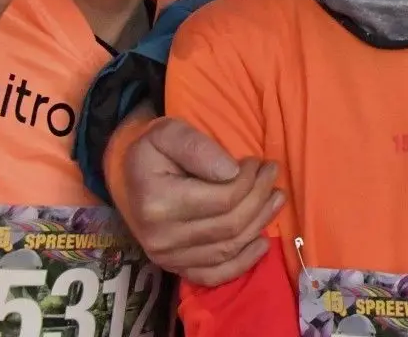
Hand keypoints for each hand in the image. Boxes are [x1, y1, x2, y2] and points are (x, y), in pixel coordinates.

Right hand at [107, 115, 283, 285]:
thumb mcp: (168, 132)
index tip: (256, 161)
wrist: (131, 176)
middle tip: (271, 173)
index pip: (223, 199)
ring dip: (260, 223)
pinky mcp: (175, 268)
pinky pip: (215, 275)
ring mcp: (168, 258)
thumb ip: (198, 147)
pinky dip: (243, 263)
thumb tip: (231, 172)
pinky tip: (262, 243)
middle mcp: (161, 238)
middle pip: (230, 225)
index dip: (249, 180)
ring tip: (275, 197)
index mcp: (158, 204)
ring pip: (229, 248)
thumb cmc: (153, 151)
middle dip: (259, 197)